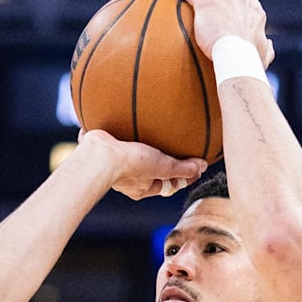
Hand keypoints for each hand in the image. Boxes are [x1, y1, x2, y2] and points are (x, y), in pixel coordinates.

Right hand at [76, 130, 206, 199]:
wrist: (98, 155)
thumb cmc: (130, 165)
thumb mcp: (163, 167)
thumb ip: (182, 169)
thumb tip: (202, 167)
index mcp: (141, 187)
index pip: (167, 185)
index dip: (181, 177)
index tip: (194, 167)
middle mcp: (127, 178)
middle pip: (149, 170)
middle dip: (160, 161)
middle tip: (173, 149)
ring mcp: (113, 162)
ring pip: (131, 154)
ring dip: (141, 145)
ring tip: (151, 130)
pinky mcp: (103, 145)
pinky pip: (114, 136)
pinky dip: (120, 127)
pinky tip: (126, 113)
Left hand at [161, 0, 273, 67]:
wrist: (237, 57)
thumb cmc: (250, 60)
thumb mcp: (264, 55)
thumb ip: (267, 48)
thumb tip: (269, 46)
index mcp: (254, 12)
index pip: (245, 0)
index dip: (236, 2)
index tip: (231, 6)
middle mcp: (239, 1)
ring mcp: (222, 0)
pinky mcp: (205, 4)